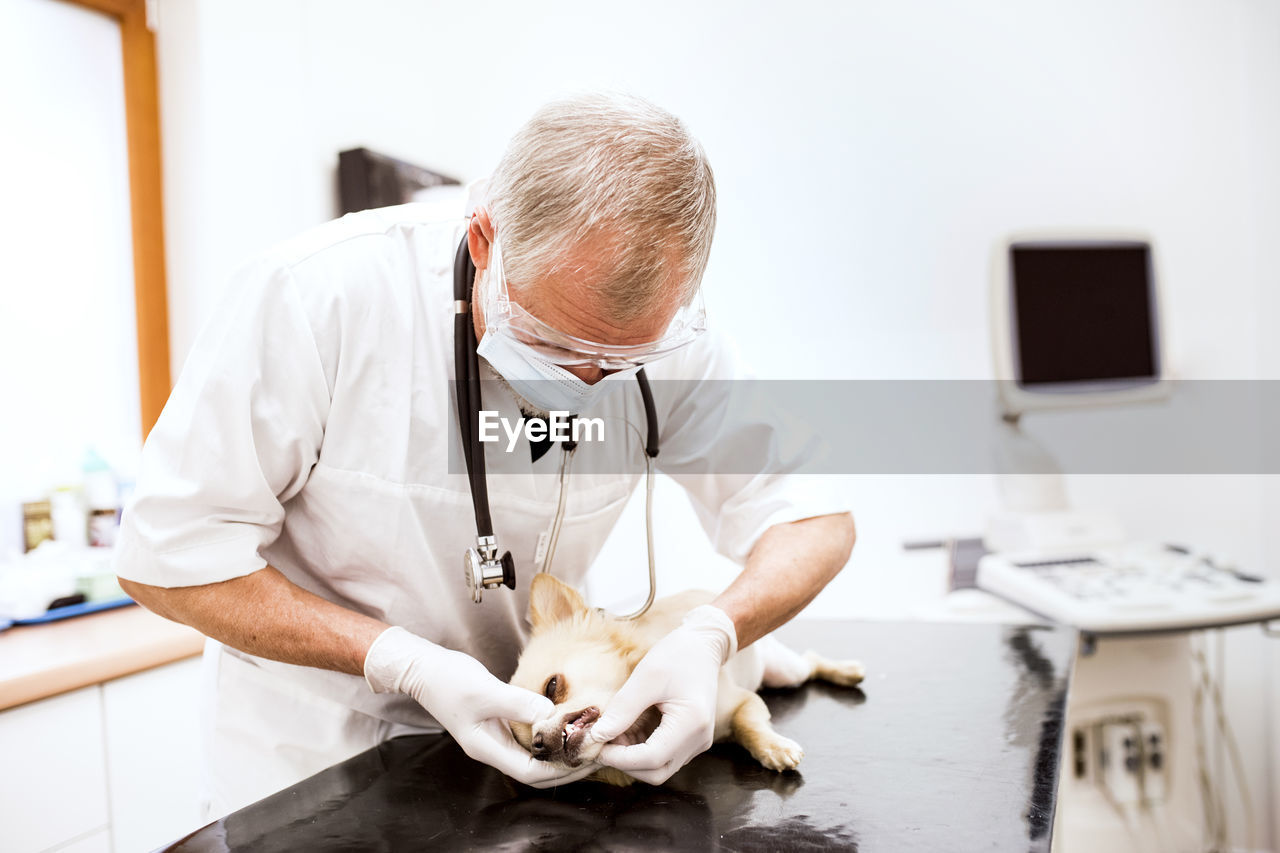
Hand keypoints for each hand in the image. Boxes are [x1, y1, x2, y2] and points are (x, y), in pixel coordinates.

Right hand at [364, 627, 597, 787]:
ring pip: (533, 755)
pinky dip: (548, 736)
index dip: (560, 769)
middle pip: (535, 770)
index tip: (586, 758)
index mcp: (487, 748)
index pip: (530, 771)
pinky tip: (564, 725)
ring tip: (585, 742)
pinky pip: (528, 738)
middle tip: (595, 753)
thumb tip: (550, 714)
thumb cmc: (449, 680)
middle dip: (566, 765)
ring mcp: (494, 736)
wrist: (425, 668)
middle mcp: (492, 748)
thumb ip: (518, 704)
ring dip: (559, 752)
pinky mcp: (498, 722)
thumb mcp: (486, 691)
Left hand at [589, 604, 736, 784]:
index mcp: (692, 722)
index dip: (620, 758)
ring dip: (632, 757)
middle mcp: (699, 739)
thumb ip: (622, 710)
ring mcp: (698, 741)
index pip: (652, 759)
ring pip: (660, 767)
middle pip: (657, 771)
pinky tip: (627, 730)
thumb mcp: (645, 677)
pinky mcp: (692, 739)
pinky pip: (665, 755)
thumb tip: (597, 736)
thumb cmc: (676, 655)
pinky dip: (642, 749)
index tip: (595, 744)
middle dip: (625, 762)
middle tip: (601, 741)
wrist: (703, 646)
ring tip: (612, 732)